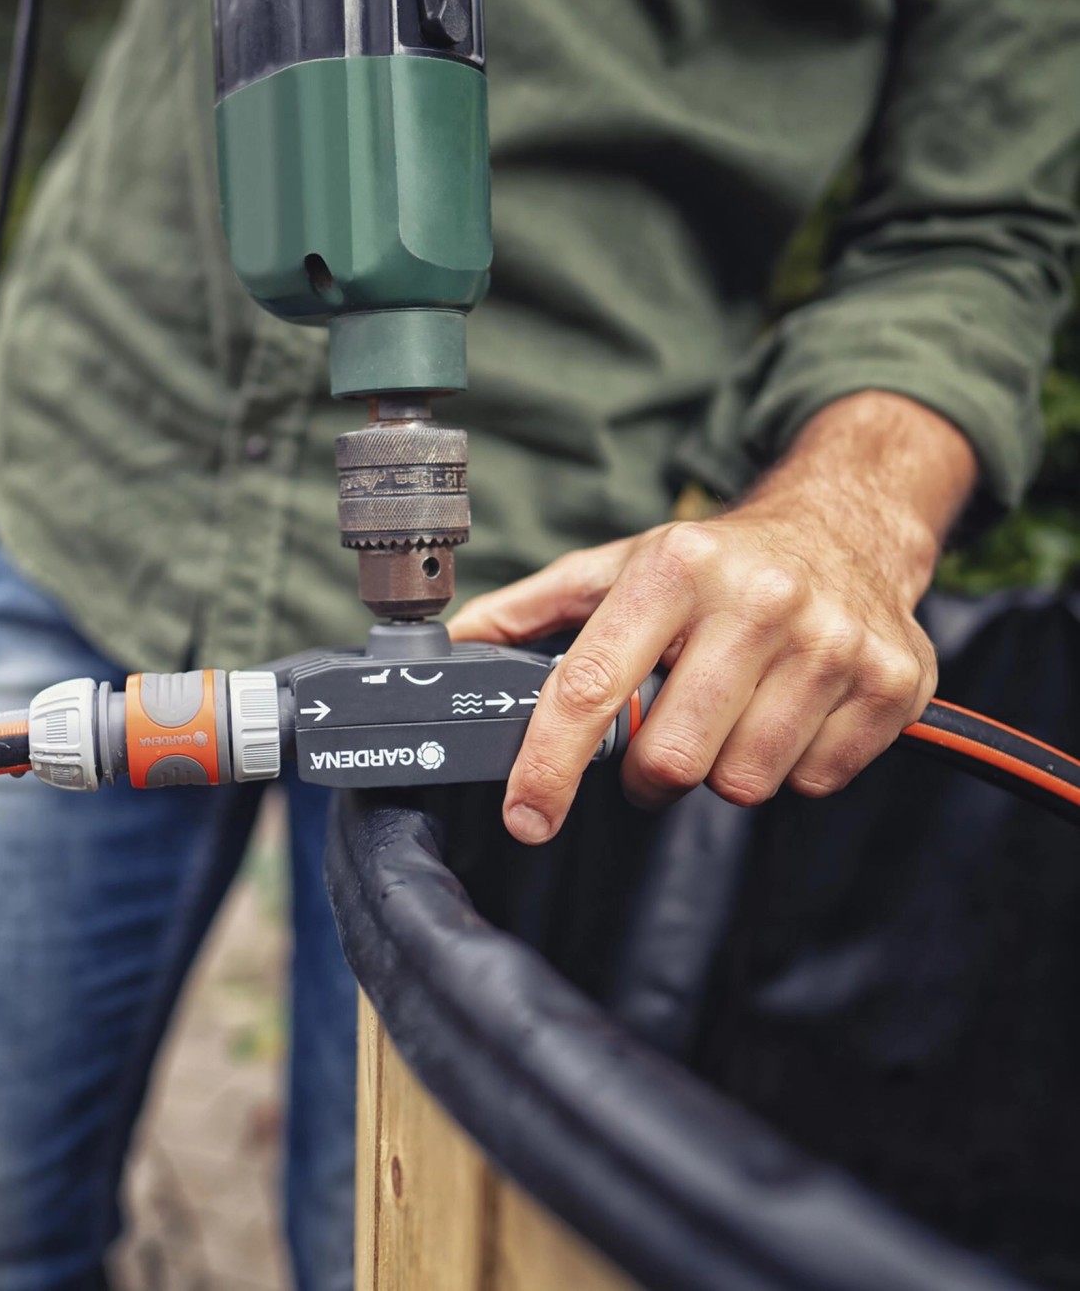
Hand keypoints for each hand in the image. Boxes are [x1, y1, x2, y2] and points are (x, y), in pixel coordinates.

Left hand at [447, 393, 977, 843]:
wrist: (848, 526)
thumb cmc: (716, 562)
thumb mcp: (619, 567)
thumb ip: (530, 611)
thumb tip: (449, 645)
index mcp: (676, 568)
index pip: (593, 685)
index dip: (549, 763)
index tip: (527, 816)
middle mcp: (759, 599)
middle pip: (671, 759)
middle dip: (650, 770)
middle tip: (661, 737)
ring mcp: (833, 643)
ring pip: (743, 781)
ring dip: (722, 766)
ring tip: (730, 711)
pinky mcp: (893, 685)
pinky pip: (813, 782)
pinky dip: (790, 766)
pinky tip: (787, 712)